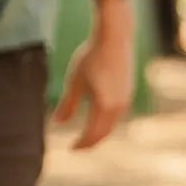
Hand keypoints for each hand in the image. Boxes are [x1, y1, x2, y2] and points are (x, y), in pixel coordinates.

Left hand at [56, 2, 134, 149]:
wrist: (115, 37)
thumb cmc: (92, 56)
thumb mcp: (75, 80)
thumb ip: (68, 104)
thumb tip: (57, 123)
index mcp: (104, 106)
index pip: (92, 134)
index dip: (81, 143)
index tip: (71, 149)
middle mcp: (118, 107)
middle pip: (104, 133)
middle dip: (91, 142)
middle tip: (79, 147)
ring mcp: (126, 100)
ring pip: (112, 125)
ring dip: (100, 133)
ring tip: (88, 135)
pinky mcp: (128, 93)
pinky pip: (117, 115)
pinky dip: (107, 122)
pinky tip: (98, 118)